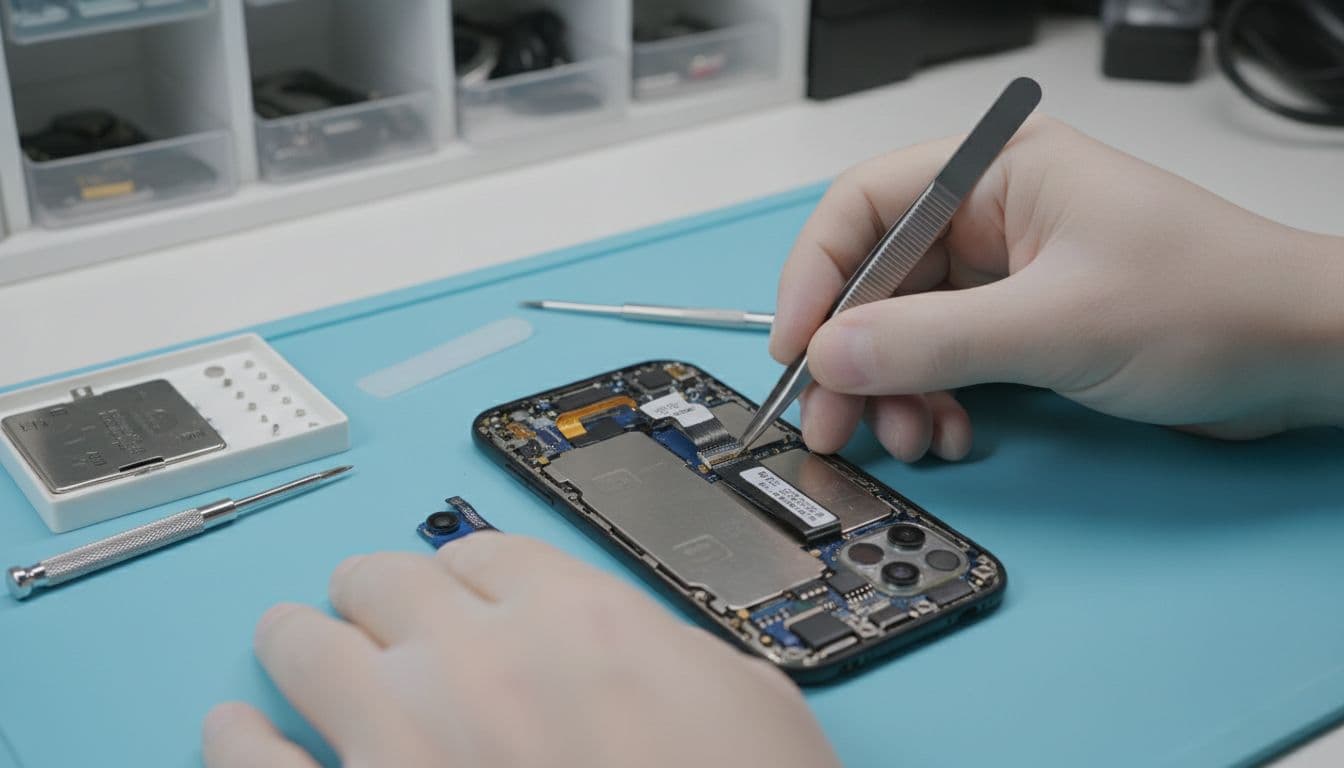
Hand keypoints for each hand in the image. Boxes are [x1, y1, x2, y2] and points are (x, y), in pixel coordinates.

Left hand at [201, 534, 840, 767]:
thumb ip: (679, 652)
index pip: (488, 553)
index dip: (472, 568)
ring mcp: (398, 740)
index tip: (464, 584)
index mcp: (577, 619)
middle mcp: (477, 660)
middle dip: (382, 589)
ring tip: (291, 637)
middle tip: (376, 602)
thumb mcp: (752, 706)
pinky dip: (236, 738)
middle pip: (390, 577)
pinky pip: (253, 764)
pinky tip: (232, 728)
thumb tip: (645, 647)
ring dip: (299, 635)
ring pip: (308, 644)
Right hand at [772, 116, 1343, 460]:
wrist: (1302, 359)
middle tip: (831, 419)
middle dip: (855, 355)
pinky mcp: (1022, 321)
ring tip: (913, 437)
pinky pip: (945, 358)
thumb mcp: (1056, 324)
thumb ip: (932, 342)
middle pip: (878, 278)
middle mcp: (994, 212)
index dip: (817, 278)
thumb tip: (831, 355)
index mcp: (998, 170)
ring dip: (896, 390)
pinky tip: (952, 432)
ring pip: (907, 328)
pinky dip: (936, 400)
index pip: (865, 208)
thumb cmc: (1214, 305)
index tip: (796, 347)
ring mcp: (1007, 270)